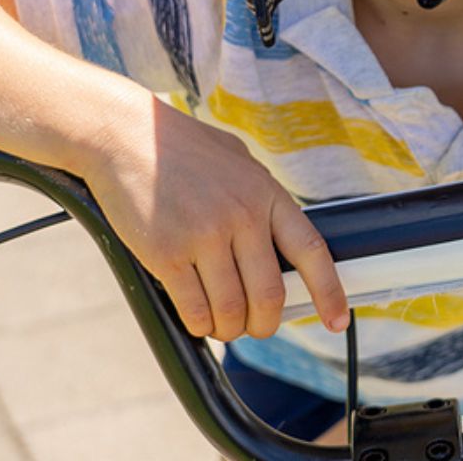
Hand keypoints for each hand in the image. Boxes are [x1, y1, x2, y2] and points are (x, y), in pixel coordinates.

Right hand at [78, 94, 348, 340]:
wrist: (125, 133)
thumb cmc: (181, 148)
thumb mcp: (237, 162)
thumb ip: (260, 199)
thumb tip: (281, 241)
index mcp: (266, 194)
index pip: (312, 251)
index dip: (330, 293)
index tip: (338, 321)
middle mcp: (241, 216)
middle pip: (269, 296)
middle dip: (264, 324)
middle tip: (254, 327)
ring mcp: (204, 235)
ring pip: (231, 310)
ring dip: (228, 329)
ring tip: (220, 324)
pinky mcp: (167, 252)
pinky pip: (193, 309)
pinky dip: (199, 325)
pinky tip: (196, 319)